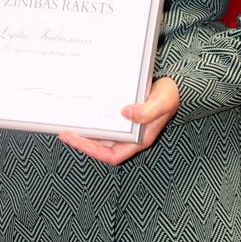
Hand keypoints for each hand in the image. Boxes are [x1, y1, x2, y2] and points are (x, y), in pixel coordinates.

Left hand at [58, 76, 179, 165]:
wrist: (176, 86)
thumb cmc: (171, 97)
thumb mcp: (162, 103)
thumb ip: (147, 112)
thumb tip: (125, 113)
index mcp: (139, 140)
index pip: (112, 155)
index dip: (92, 151)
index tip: (77, 140)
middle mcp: (130, 136)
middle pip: (101, 146)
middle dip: (82, 141)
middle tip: (64, 132)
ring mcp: (125, 126)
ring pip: (101, 135)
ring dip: (85, 131)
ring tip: (68, 123)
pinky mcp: (122, 115)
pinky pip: (104, 121)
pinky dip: (92, 118)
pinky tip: (82, 110)